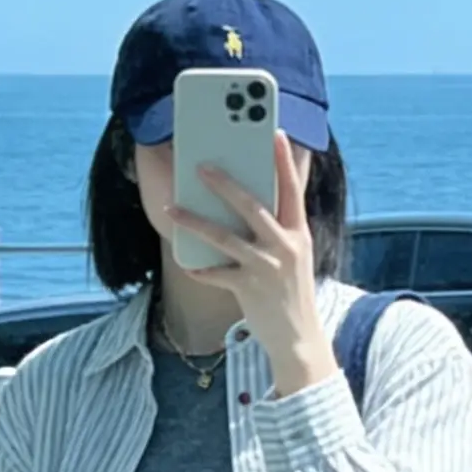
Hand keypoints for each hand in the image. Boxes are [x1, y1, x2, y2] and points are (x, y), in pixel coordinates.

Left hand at [166, 129, 320, 358]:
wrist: (299, 337)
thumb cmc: (289, 290)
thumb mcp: (293, 254)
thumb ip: (276, 227)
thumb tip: (248, 198)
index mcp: (297, 231)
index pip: (292, 189)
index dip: (284, 160)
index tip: (276, 133)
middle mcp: (285, 245)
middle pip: (252, 205)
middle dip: (225, 183)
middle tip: (200, 166)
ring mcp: (266, 267)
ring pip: (225, 237)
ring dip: (195, 221)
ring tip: (172, 208)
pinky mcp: (249, 289)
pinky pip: (216, 273)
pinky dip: (199, 267)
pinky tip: (185, 261)